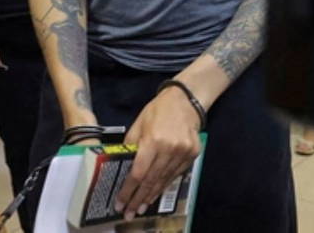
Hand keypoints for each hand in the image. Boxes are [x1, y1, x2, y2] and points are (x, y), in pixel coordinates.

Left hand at [114, 86, 202, 219]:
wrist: (185, 101)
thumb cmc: (158, 111)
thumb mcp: (138, 124)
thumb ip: (131, 146)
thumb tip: (123, 166)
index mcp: (152, 141)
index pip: (138, 172)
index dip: (129, 189)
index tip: (120, 202)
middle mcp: (169, 149)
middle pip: (151, 180)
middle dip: (139, 198)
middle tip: (130, 212)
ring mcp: (183, 153)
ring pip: (165, 180)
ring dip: (152, 195)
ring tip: (142, 207)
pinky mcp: (193, 154)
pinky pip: (176, 174)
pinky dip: (165, 184)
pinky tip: (156, 192)